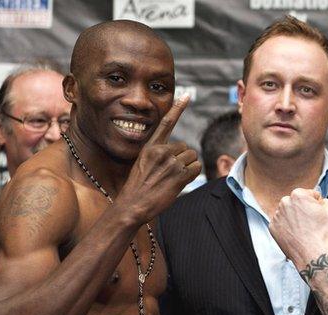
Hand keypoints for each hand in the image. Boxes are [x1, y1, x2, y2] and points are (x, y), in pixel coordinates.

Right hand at [116, 94, 200, 222]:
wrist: (132, 205)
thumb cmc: (137, 188)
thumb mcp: (142, 164)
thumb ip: (159, 155)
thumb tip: (178, 153)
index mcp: (151, 147)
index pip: (166, 123)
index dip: (178, 108)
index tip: (187, 95)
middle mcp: (161, 152)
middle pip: (186, 148)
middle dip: (183, 160)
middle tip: (169, 174)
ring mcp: (171, 164)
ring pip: (192, 158)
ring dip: (188, 168)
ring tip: (173, 179)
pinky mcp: (179, 176)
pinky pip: (196, 169)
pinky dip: (192, 175)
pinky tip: (180, 183)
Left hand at [269, 188, 327, 270]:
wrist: (312, 255)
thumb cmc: (323, 234)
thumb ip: (326, 200)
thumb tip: (321, 201)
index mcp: (298, 195)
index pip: (310, 194)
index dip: (317, 204)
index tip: (318, 214)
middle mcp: (284, 203)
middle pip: (297, 202)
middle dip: (303, 210)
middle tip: (312, 223)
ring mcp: (277, 216)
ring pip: (288, 213)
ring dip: (295, 218)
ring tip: (304, 230)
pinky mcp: (272, 228)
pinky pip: (282, 224)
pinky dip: (288, 228)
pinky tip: (296, 235)